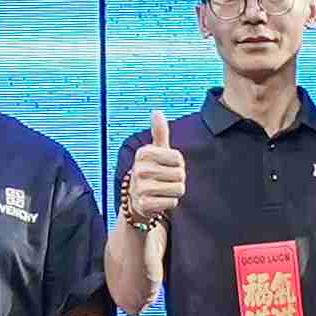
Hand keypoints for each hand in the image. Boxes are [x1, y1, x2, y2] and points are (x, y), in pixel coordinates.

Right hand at [122, 110, 186, 232]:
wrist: (135, 198)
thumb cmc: (151, 171)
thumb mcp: (155, 151)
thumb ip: (159, 132)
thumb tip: (156, 111)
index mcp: (144, 153)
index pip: (178, 157)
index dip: (178, 164)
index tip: (166, 166)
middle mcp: (139, 169)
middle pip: (180, 174)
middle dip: (177, 179)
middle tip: (164, 180)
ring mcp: (141, 187)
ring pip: (178, 189)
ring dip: (174, 192)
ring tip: (162, 190)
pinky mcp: (144, 204)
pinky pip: (172, 203)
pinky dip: (169, 203)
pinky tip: (159, 200)